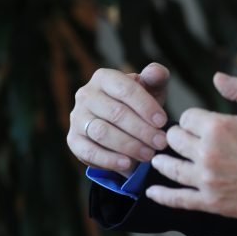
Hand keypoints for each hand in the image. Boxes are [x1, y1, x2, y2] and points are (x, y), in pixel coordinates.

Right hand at [68, 63, 169, 177]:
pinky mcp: (73, 140)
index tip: (163, 121)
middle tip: (161, 142)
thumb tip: (155, 71)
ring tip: (149, 154)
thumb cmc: (140, 104)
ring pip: (102, 132)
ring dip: (128, 146)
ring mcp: (77, 118)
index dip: (146, 106)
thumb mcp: (151, 89)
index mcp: (104, 78)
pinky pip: (89, 151)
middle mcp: (86, 95)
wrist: (124, 127)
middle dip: (142, 130)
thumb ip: (156, 78)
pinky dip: (109, 159)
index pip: (125, 89)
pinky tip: (127, 164)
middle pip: (115, 113)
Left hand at [145, 73, 236, 235]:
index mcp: (220, 127)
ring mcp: (208, 180)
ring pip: (169, 167)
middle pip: (174, 139)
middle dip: (178, 136)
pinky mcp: (211, 203)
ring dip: (163, 160)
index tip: (202, 121)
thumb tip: (216, 77)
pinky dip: (161, 195)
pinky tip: (152, 191)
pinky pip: (177, 199)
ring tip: (159, 158)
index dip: (194, 117)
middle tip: (182, 138)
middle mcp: (208, 153)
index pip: (187, 116)